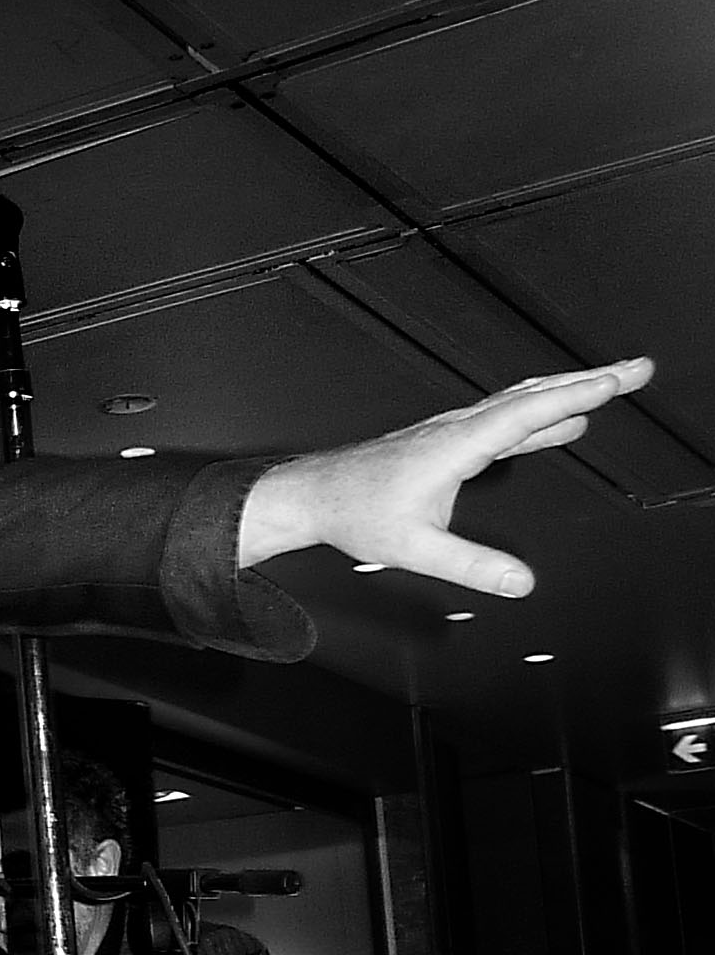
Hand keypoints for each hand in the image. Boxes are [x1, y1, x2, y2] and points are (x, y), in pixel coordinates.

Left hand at [236, 356, 653, 597]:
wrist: (317, 493)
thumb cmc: (355, 512)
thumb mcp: (415, 550)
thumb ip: (470, 566)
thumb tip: (520, 583)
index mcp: (455, 445)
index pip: (527, 412)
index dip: (576, 395)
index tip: (616, 382)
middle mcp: (458, 428)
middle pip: (534, 395)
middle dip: (589, 380)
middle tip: (636, 371)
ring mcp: (455, 429)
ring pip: (522, 401)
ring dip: (569, 391)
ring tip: (614, 384)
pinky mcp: (451, 438)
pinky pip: (508, 417)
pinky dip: (543, 412)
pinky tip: (564, 423)